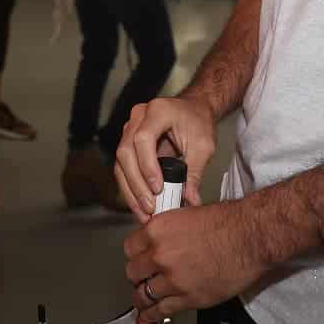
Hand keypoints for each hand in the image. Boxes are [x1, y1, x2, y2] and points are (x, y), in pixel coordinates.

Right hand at [115, 93, 217, 219]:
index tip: (158, 188)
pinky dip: (130, 187)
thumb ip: (195, 172)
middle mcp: (138, 117)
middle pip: (126, 151)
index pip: (143, 138)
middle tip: (150, 206)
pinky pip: (123, 167)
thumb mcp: (203, 145)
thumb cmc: (198, 123)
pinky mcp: (128, 142)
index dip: (147, 165)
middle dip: (136, 183)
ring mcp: (130, 128)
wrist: (193, 110)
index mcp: (158, 111)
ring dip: (130, 190)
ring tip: (144, 212)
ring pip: (120, 162)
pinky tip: (139, 205)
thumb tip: (191, 200)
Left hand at [125, 199, 268, 323]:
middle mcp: (160, 255)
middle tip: (142, 278)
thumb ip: (168, 230)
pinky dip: (152, 315)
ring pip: (144, 294)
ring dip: (142, 297)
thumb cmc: (226, 223)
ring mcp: (173, 279)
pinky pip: (161, 310)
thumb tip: (159, 240)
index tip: (139, 260)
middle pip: (134, 272)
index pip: (130, 247)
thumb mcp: (186, 215)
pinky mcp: (188, 298)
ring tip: (142, 300)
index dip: (135, 255)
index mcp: (157, 230)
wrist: (249, 238)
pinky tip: (149, 316)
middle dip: (138, 276)